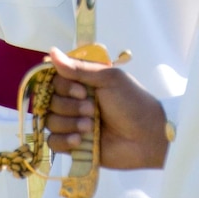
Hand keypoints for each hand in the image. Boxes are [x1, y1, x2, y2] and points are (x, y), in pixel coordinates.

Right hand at [44, 47, 168, 169]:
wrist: (147, 136)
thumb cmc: (132, 103)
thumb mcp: (108, 79)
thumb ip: (78, 68)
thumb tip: (51, 51)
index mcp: (82, 84)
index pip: (54, 81)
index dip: (63, 87)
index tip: (81, 91)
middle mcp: (74, 103)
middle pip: (50, 102)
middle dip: (70, 107)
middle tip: (92, 110)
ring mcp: (73, 124)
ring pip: (50, 122)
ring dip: (69, 123)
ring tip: (91, 127)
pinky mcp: (74, 146)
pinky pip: (53, 142)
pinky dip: (63, 140)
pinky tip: (80, 140)